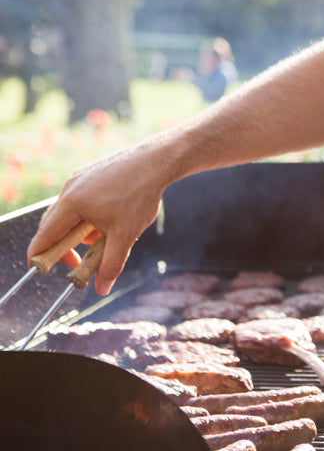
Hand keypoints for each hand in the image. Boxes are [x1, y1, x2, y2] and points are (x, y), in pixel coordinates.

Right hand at [27, 141, 168, 295]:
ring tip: (108, 234)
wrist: (157, 161)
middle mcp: (69, 189)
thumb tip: (101, 290)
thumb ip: (111, 264)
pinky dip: (89, 215)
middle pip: (53, 225)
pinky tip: (113, 216)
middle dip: (66, 245)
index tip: (45, 270)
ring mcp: (78, 179)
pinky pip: (80, 200)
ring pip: (69, 212)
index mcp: (71, 204)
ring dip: (82, 230)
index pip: (44, 237)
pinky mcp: (89, 173)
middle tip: (82, 260)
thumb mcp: (126, 235)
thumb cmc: (140, 195)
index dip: (40, 256)